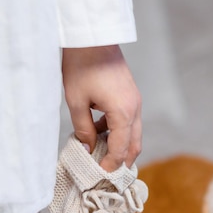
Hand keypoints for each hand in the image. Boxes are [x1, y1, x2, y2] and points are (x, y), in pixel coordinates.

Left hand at [62, 45, 141, 171]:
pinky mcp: (132, 96)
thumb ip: (83, 129)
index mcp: (123, 113)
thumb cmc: (81, 66)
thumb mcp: (76, 101)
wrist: (92, 37)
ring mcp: (135, 102)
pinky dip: (120, 132)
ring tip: (104, 156)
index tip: (100, 175)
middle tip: (109, 174)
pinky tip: (101, 132)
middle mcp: (135, 109)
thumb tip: (87, 149)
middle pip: (134, 145)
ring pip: (134, 134)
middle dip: (123, 162)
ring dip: (121, 147)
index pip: (120, 149)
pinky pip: (130, 121)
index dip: (111, 165)